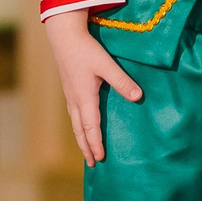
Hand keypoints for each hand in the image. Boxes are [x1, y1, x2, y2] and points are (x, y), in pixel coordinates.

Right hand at [44, 11, 140, 165]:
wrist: (63, 36)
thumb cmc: (85, 50)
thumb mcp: (106, 65)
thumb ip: (122, 81)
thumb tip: (138, 97)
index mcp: (84, 98)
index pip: (90, 127)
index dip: (95, 144)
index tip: (100, 159)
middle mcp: (75, 100)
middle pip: (79, 130)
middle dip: (86, 148)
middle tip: (92, 164)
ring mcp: (70, 95)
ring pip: (75, 123)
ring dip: (81, 138)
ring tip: (86, 150)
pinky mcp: (70, 89)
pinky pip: (74, 115)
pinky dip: (78, 126)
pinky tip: (82, 126)